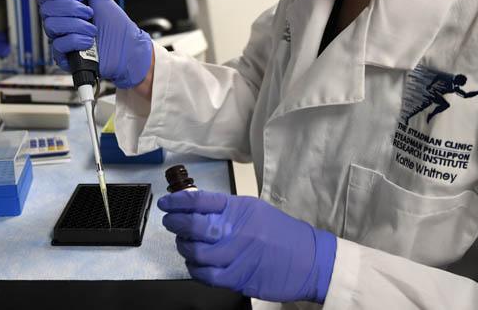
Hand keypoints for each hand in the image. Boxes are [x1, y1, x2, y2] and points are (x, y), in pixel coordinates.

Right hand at [37, 0, 152, 88]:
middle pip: (46, 10)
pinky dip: (77, 40)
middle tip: (88, 12)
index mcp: (66, 11)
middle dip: (70, 8)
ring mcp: (62, 41)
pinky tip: (89, 42)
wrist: (128, 48)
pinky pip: (59, 45)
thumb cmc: (116, 26)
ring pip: (51, 26)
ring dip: (76, 24)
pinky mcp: (65, 58)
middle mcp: (61, 25)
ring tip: (92, 29)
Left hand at [158, 190, 335, 302]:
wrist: (311, 261)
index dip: (177, 201)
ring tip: (184, 244)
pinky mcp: (239, 277)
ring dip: (184, 248)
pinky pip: (206, 275)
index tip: (166, 203)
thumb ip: (227, 210)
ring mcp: (237, 255)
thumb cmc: (283, 234)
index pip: (200, 200)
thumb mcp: (256, 211)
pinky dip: (195, 269)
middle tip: (170, 221)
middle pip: (193, 225)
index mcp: (240, 209)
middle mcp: (237, 230)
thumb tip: (196, 209)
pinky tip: (195, 264)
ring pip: (196, 252)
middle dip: (175, 223)